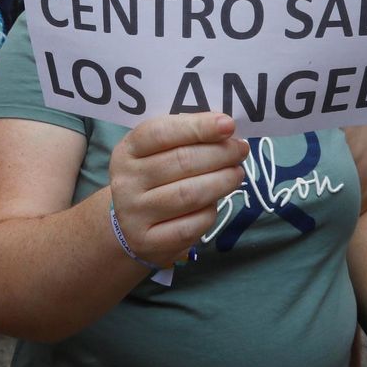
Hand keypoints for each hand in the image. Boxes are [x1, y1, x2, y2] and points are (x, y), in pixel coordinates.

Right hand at [108, 112, 248, 266]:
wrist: (131, 225)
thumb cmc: (154, 178)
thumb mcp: (158, 152)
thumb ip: (186, 138)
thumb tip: (225, 128)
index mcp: (127, 151)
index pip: (160, 132)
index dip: (197, 127)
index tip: (228, 125)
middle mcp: (126, 182)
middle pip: (180, 162)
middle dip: (219, 153)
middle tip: (241, 150)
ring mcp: (134, 214)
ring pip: (189, 194)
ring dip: (222, 181)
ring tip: (237, 173)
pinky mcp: (149, 242)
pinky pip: (191, 225)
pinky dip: (211, 211)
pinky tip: (217, 201)